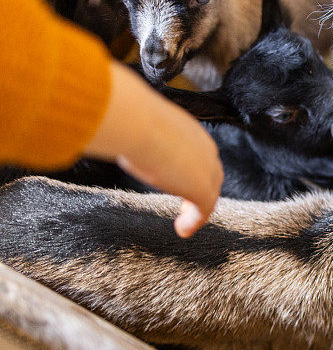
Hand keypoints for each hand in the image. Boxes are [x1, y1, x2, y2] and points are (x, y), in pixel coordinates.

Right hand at [85, 62, 222, 237]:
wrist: (135, 123)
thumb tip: (104, 120)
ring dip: (198, 209)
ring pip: (210, 192)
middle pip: (212, 173)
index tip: (178, 179)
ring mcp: (206, 168)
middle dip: (202, 189)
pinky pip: (203, 210)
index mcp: (190, 130)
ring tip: (184, 224)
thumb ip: (130, 126)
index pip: (199, 152)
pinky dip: (194, 221)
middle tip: (187, 206)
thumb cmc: (127, 118)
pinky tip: (181, 231)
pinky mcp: (202, 189)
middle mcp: (204, 147)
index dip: (193, 168)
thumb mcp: (132, 122)